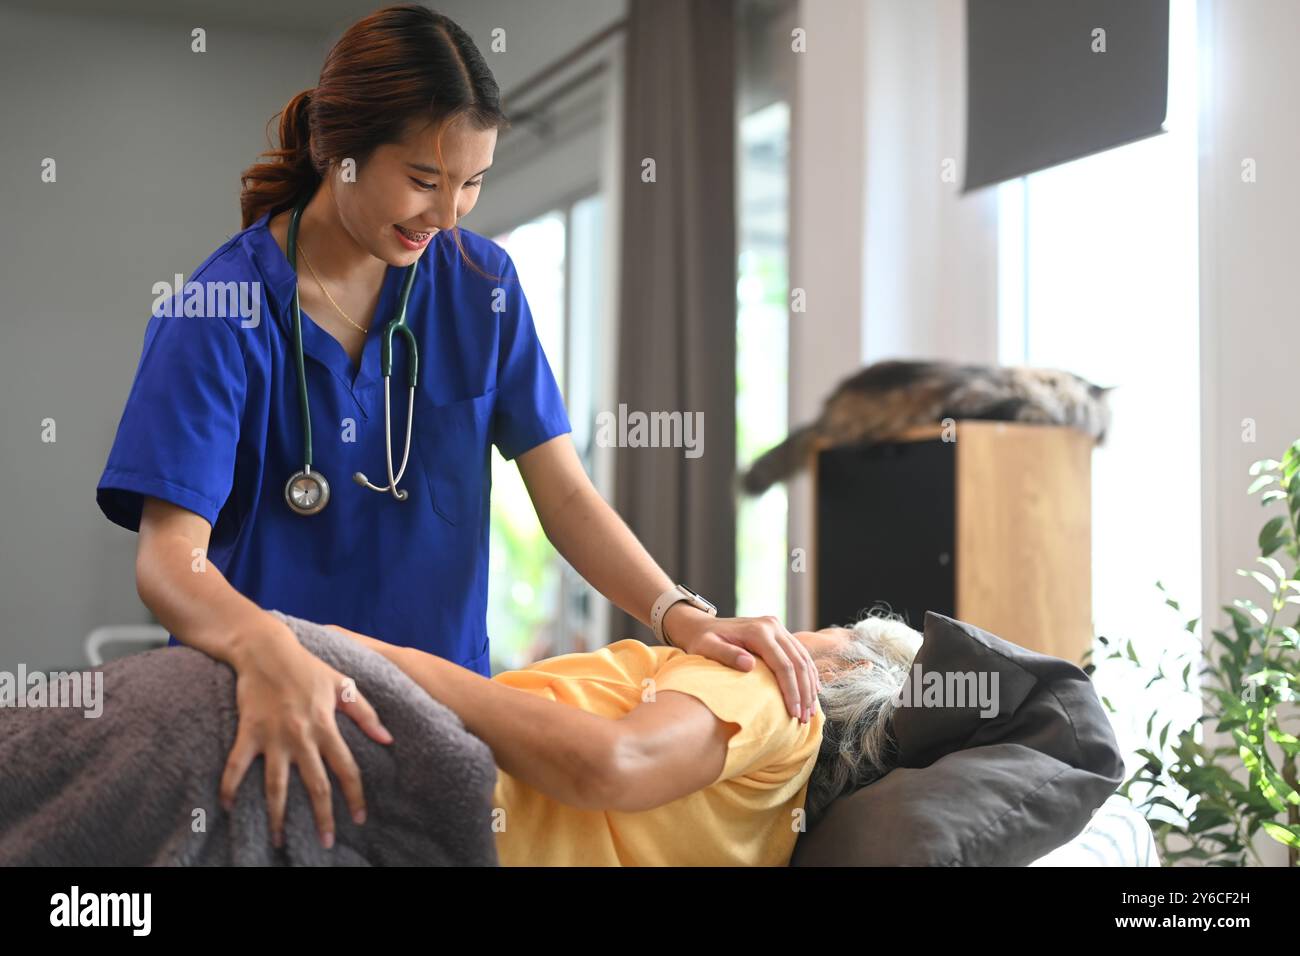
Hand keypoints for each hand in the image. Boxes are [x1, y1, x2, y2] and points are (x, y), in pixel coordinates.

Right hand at [220, 613, 394, 850]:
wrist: (266, 650)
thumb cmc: (307, 667)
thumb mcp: (343, 684)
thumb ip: (366, 713)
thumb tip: (387, 739)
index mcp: (326, 726)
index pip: (346, 768)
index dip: (355, 796)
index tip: (359, 818)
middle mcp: (301, 736)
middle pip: (315, 785)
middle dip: (322, 817)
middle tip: (326, 842)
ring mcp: (272, 737)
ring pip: (276, 786)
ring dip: (277, 816)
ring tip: (278, 841)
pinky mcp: (247, 733)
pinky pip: (236, 767)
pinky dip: (230, 788)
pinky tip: (228, 808)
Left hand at [662, 604, 820, 722]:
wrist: (702, 626)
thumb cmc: (702, 641)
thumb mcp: (706, 647)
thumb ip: (726, 655)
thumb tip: (749, 665)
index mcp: (758, 631)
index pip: (783, 664)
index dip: (791, 691)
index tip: (793, 713)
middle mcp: (772, 626)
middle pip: (798, 662)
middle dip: (804, 693)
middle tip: (804, 718)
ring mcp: (777, 628)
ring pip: (803, 658)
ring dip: (809, 686)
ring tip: (810, 711)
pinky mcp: (779, 633)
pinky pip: (800, 654)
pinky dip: (808, 674)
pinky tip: (811, 692)